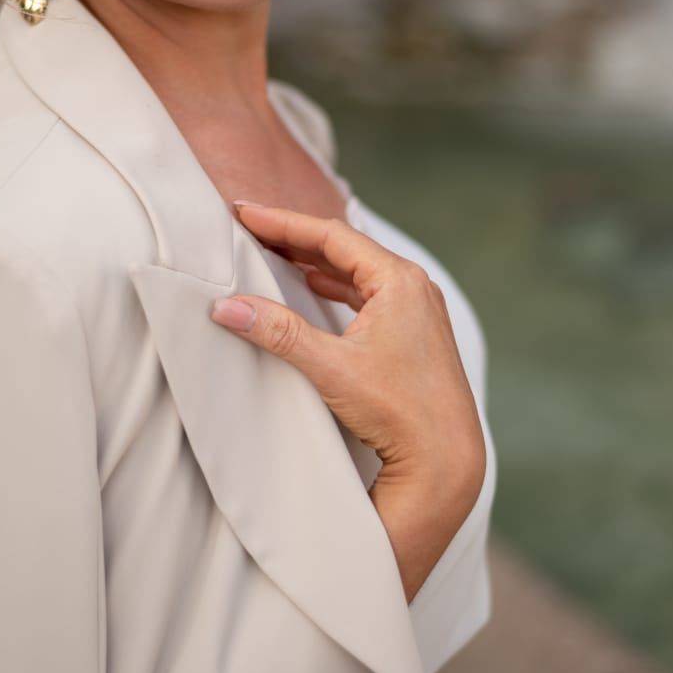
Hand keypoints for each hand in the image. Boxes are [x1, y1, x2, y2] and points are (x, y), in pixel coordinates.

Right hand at [209, 201, 486, 589]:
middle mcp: (415, 288)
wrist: (445, 460)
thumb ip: (279, 332)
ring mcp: (419, 310)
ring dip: (316, 262)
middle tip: (252, 228)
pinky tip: (315, 287)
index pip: (332, 236)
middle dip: (296, 238)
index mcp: (400, 281)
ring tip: (276, 252)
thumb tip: (226, 307)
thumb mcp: (331, 367)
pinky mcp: (416, 334)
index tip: (245, 213)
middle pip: (345, 248)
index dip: (284, 222)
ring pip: (358, 272)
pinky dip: (337, 286)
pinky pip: (369, 294)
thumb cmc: (398, 411)